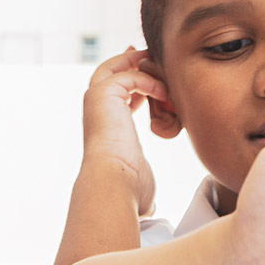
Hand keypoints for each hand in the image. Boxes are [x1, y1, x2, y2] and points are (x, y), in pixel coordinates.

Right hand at [81, 47, 166, 216]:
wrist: (114, 182)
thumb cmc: (128, 187)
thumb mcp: (138, 175)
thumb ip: (141, 177)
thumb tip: (149, 210)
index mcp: (101, 121)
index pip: (115, 89)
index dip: (136, 79)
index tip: (155, 76)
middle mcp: (94, 106)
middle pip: (113, 68)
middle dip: (137, 60)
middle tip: (155, 54)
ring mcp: (96, 97)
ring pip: (124, 66)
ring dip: (151, 72)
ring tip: (170, 84)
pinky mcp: (103, 93)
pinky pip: (132, 74)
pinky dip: (153, 83)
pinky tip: (166, 97)